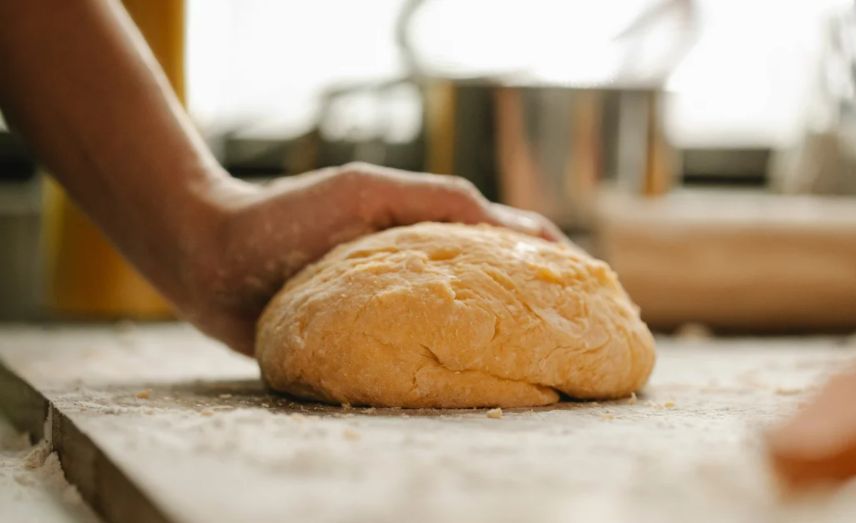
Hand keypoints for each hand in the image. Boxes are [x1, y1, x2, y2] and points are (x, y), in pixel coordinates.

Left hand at [181, 162, 565, 355]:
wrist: (209, 258)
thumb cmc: (286, 214)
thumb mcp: (366, 192)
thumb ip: (436, 200)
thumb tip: (516, 229)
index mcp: (429, 227)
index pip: (510, 241)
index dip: (556, 262)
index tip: (596, 289)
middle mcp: (420, 267)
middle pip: (499, 288)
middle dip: (545, 309)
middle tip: (587, 342)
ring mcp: (396, 306)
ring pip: (466, 329)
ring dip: (508, 346)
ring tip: (549, 371)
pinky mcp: (367, 343)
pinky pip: (422, 362)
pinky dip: (456, 373)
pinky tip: (478, 389)